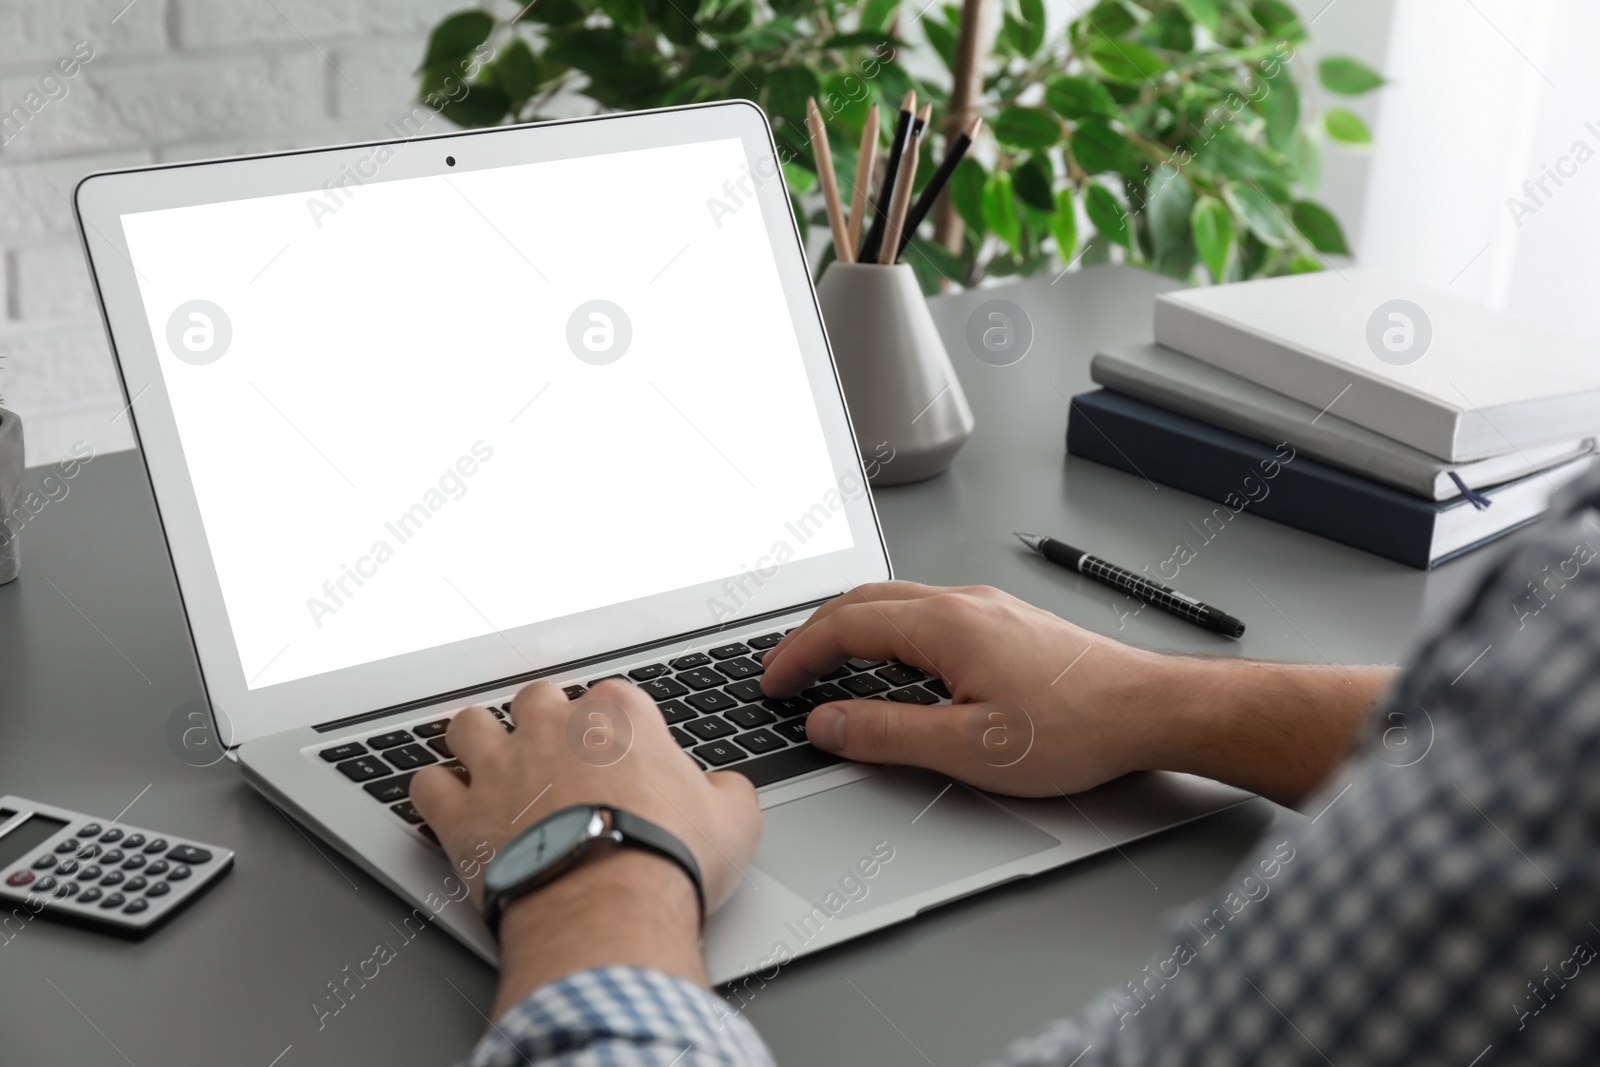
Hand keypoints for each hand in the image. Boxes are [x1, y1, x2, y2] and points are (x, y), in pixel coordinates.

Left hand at [410, 680, 760, 1004]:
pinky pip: (427, 784)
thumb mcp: (733, 822)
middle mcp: (552, 728)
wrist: (608, 911)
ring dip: (477, 740)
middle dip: (543, 720)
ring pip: (469, 725)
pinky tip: (448, 803)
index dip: (615, 724)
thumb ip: (728, 792)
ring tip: (489, 760)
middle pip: (536, 698)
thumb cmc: (667, 861)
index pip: (612, 695)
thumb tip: (726, 791)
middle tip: (555, 751)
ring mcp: (500, 767)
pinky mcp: (461, 814)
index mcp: (619, 717)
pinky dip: (435, 792)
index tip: (620, 750)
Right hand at [760, 582, 1177, 796]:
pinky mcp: (1005, 621)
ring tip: (826, 663)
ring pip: (896, 602)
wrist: (1149, 709)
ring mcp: (986, 607)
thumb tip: (825, 723)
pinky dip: (887, 630)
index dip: (798, 655)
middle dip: (814, 633)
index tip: (771, 681)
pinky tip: (892, 660)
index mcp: (944, 624)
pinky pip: (926, 611)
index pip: (844, 627)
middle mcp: (962, 602)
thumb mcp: (966, 746)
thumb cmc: (1076, 727)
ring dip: (850, 628)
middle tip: (785, 668)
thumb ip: (886, 733)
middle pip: (864, 601)